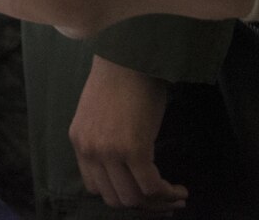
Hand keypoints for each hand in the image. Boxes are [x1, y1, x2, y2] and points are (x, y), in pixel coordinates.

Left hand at [70, 56, 185, 211]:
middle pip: (114, 198)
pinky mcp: (133, 149)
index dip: (120, 195)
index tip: (141, 194)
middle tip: (163, 202)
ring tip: (175, 198)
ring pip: (133, 199)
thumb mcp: (102, 114)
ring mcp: (109, 151)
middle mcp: (89, 150)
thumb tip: (127, 166)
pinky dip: (168, 194)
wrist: (130, 55)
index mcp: (79, 141)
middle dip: (141, 205)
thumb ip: (105, 139)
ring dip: (158, 204)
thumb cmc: (122, 78)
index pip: (95, 187)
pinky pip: (151, 187)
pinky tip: (180, 190)